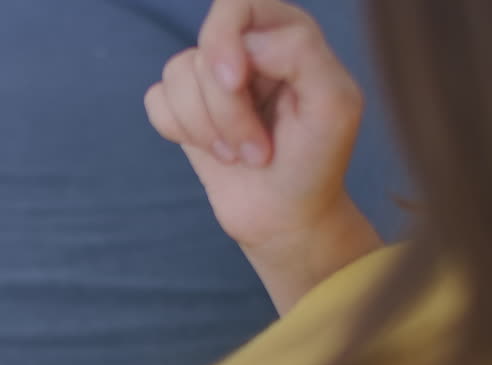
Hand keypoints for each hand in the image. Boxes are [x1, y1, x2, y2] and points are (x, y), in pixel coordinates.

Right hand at [144, 0, 364, 250]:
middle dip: (226, 109)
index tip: (235, 83)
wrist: (286, 216)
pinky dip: (180, 131)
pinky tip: (213, 152)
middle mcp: (247, 48)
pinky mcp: (185, 109)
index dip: (225, 40)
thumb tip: (248, 44)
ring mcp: (212, 79)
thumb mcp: (334, 106)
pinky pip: (157, 101)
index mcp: (286, 34)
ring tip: (241, 156)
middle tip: (258, 150)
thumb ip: (301, 54)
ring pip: (176, 76)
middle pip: (205, 51)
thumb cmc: (316, 162)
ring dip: (207, 129)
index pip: (237, 5)